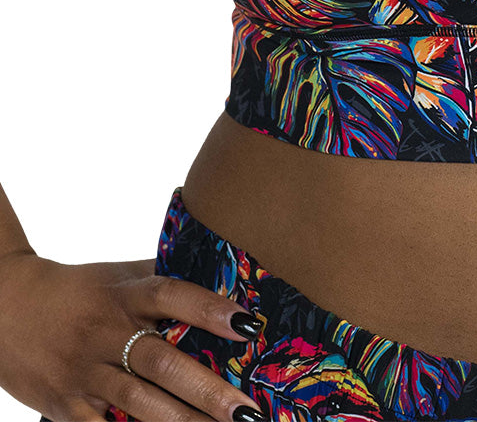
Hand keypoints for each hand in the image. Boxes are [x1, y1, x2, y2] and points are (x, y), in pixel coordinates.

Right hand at [0, 250, 269, 421]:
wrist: (7, 306)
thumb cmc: (80, 289)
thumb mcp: (122, 274)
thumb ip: (165, 277)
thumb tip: (223, 272)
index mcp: (128, 293)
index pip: (174, 296)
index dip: (212, 311)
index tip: (250, 326)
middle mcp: (109, 332)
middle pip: (162, 363)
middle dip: (208, 391)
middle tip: (247, 412)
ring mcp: (86, 372)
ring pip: (138, 402)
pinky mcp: (66, 405)